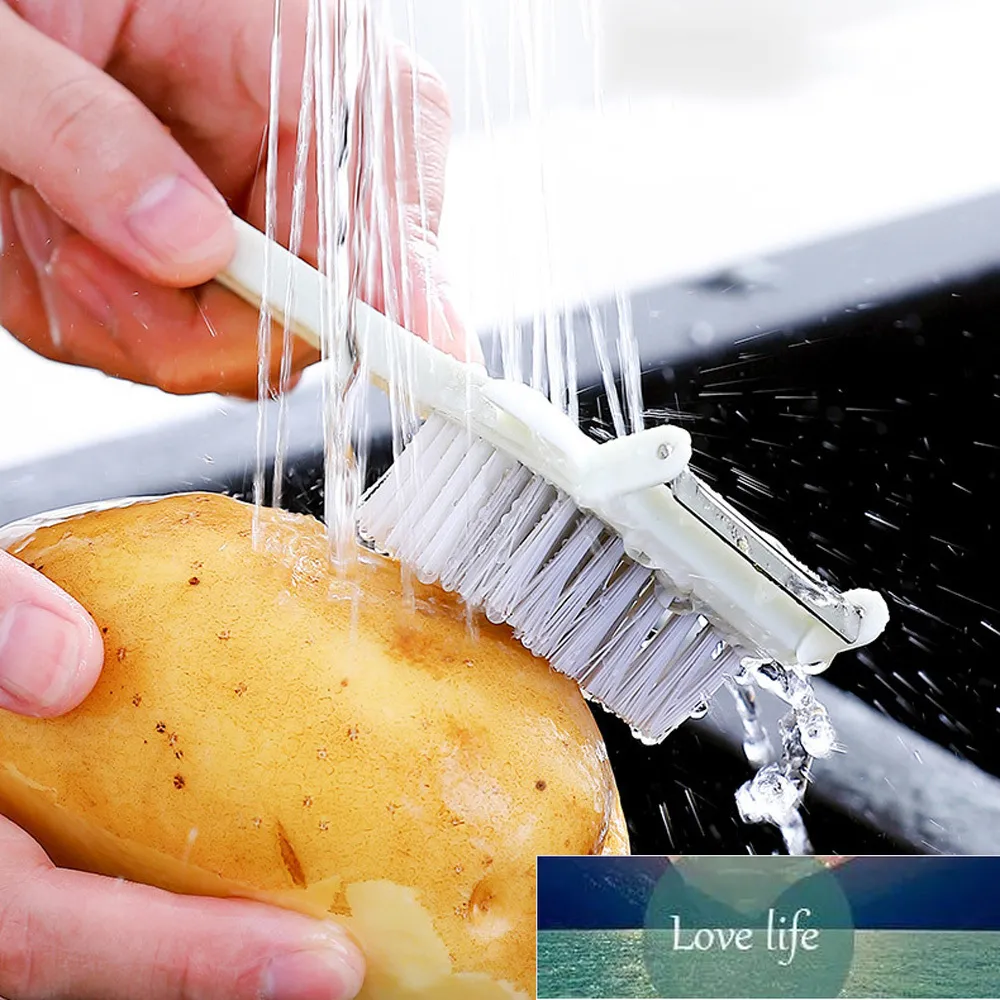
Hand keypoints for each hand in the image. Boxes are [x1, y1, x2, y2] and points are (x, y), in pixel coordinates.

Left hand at [0, 0, 470, 398]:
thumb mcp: (8, 38)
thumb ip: (87, 137)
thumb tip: (193, 250)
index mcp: (283, 46)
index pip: (384, 172)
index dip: (409, 279)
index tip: (433, 353)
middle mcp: (285, 141)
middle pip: (310, 302)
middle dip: (189, 319)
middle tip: (78, 261)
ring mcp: (244, 210)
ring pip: (233, 346)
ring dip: (114, 311)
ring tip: (30, 213)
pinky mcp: (198, 259)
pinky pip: (168, 343)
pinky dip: (86, 311)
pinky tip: (41, 232)